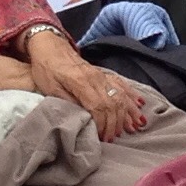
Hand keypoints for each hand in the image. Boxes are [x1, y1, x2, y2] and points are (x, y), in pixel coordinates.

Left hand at [23, 27, 149, 138]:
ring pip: (121, 96)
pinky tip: (139, 105)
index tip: (101, 136)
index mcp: (81, 82)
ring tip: (130, 128)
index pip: (98, 107)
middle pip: (113, 104)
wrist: (50, 47)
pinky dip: (132, 96)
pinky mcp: (104, 74)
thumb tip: (82, 118)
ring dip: (127, 113)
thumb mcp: (50, 88)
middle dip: (114, 124)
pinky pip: (122, 85)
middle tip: (112, 138)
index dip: (102, 124)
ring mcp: (102, 75)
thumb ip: (67, 102)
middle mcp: (96, 78)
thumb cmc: (46, 69)